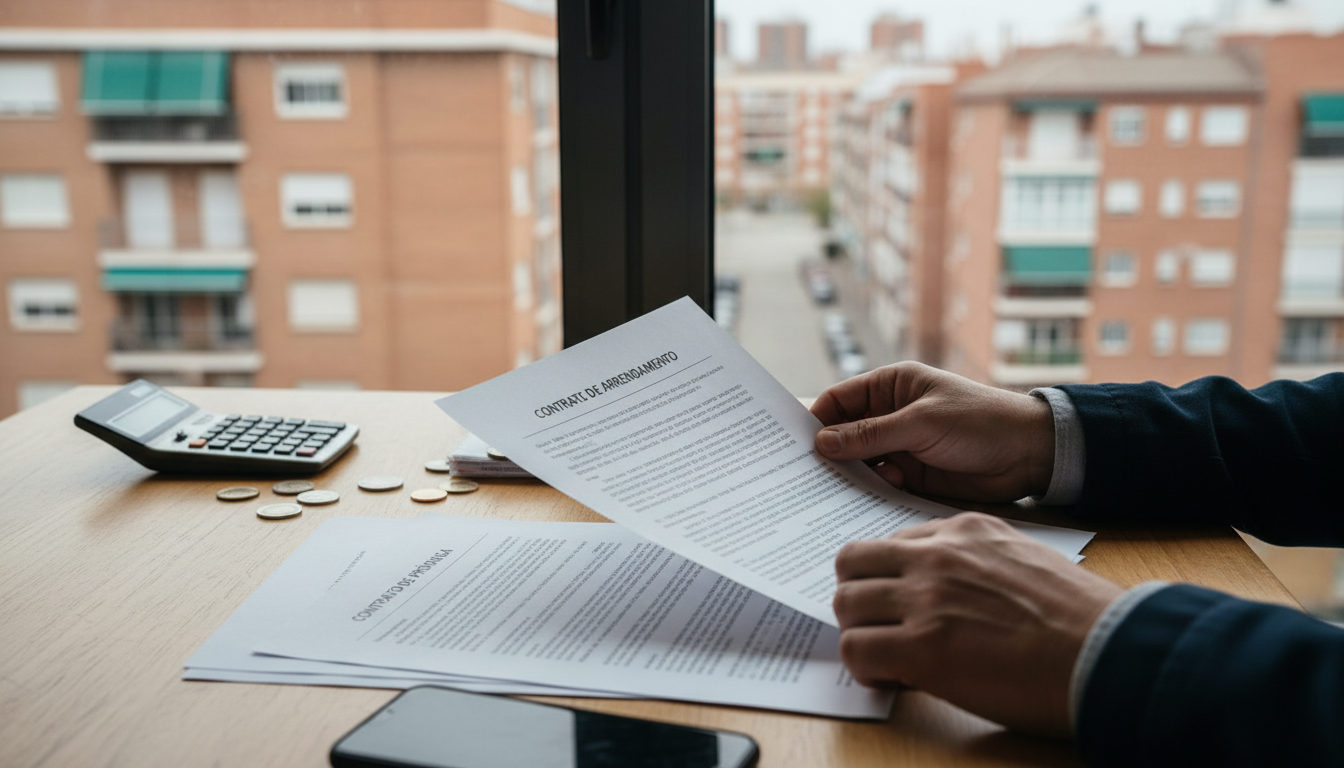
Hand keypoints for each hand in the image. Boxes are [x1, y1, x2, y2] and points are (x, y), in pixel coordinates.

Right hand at [811, 362, 1054, 502]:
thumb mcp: (921, 423)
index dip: (816, 420)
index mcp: (891, 386)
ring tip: (825, 493)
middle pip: (844, 433)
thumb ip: (871, 434)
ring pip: (859, 462)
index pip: (839, 400)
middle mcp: (890, 414)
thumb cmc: (979, 422)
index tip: (793, 445)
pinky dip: (868, 491)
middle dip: (827, 452)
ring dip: (848, 475)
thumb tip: (822, 442)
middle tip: (799, 476)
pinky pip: (879, 483)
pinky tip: (857, 502)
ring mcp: (900, 446)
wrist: (1030, 455)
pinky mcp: (911, 476)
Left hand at [833, 513, 1121, 735]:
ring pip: (846, 602)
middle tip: (876, 625)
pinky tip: (891, 677)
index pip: (893, 542)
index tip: (893, 600)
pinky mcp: (922, 645)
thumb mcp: (1026, 562)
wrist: (1110, 652)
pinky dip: (865, 667)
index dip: (887, 576)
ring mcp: (926, 598)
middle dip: (858, 595)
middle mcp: (939, 555)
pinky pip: (857, 648)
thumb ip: (979, 564)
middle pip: (853, 562)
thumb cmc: (1083, 620)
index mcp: (966, 530)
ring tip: (884, 655)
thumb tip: (950, 593)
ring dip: (859, 631)